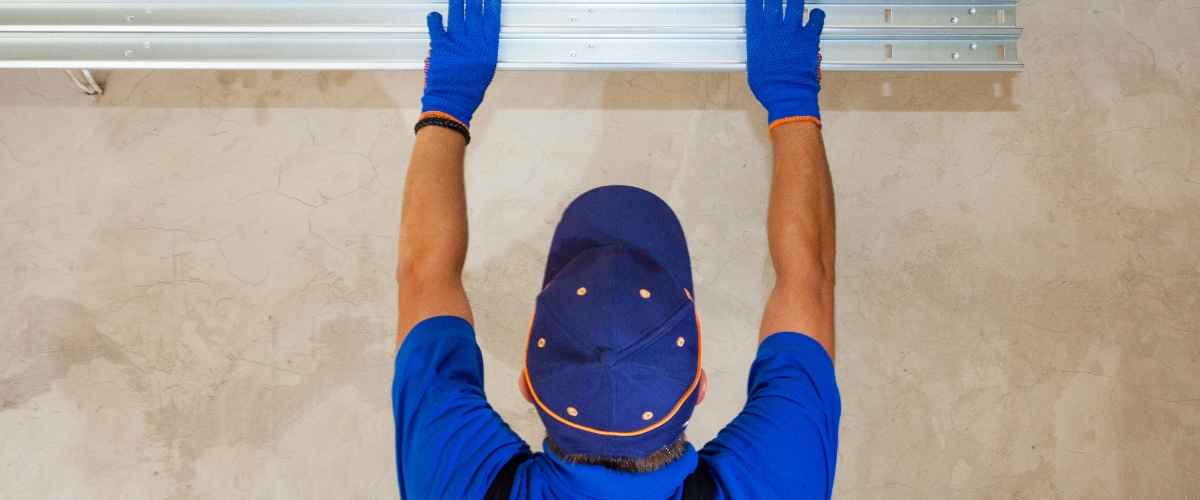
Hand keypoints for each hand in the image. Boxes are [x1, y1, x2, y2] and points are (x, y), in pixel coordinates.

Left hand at [421, 0, 501, 128]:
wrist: (452, 100)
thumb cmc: (469, 89)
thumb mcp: (485, 69)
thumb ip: (483, 51)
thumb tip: (481, 38)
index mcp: (487, 49)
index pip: (491, 21)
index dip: (492, 6)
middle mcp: (473, 42)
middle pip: (475, 13)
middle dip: (474, 0)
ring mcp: (456, 42)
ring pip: (457, 14)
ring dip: (457, 2)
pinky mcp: (440, 45)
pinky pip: (436, 25)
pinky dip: (435, 18)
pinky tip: (436, 15)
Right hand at [745, 0, 824, 127]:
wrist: (787, 93)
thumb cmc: (768, 86)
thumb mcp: (754, 66)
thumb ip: (758, 52)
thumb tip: (762, 51)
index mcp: (757, 37)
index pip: (754, 8)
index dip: (755, 0)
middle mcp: (774, 29)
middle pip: (774, 1)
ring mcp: (793, 31)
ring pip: (795, 4)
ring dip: (795, 0)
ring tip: (794, 0)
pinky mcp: (809, 37)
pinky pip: (816, 19)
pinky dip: (817, 15)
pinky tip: (816, 12)